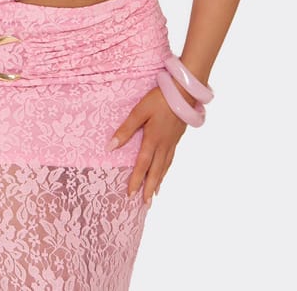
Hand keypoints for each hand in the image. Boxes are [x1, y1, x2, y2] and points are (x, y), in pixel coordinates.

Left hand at [109, 85, 188, 204]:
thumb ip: (126, 129)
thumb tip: (111, 146)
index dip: (136, 180)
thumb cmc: (160, 99)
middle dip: (150, 188)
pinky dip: (167, 168)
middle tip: (146, 204)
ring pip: (165, 166)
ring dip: (160, 180)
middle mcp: (164, 144)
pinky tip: (165, 168)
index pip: (142, 165)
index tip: (130, 195)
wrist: (185, 92)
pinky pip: (171, 158)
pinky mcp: (178, 136)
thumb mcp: (140, 111)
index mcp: (153, 139)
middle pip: (156, 171)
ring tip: (156, 193)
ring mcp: (172, 141)